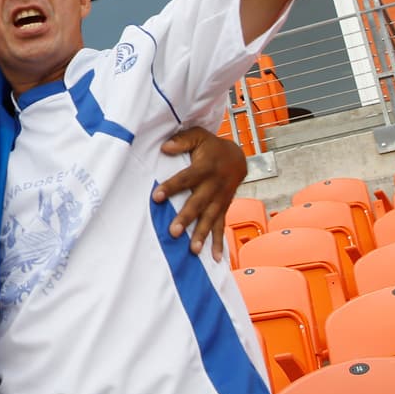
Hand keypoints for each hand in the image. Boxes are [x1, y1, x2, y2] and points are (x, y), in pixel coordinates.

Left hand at [154, 127, 246, 260]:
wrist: (238, 157)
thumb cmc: (211, 146)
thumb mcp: (198, 135)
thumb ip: (182, 140)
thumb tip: (164, 147)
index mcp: (206, 167)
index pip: (186, 178)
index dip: (172, 187)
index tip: (156, 197)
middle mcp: (215, 185)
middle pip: (199, 203)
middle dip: (187, 217)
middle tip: (173, 231)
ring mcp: (221, 198)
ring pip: (211, 218)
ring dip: (202, 235)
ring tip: (193, 250)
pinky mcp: (224, 207)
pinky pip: (221, 226)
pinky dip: (218, 242)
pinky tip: (214, 258)